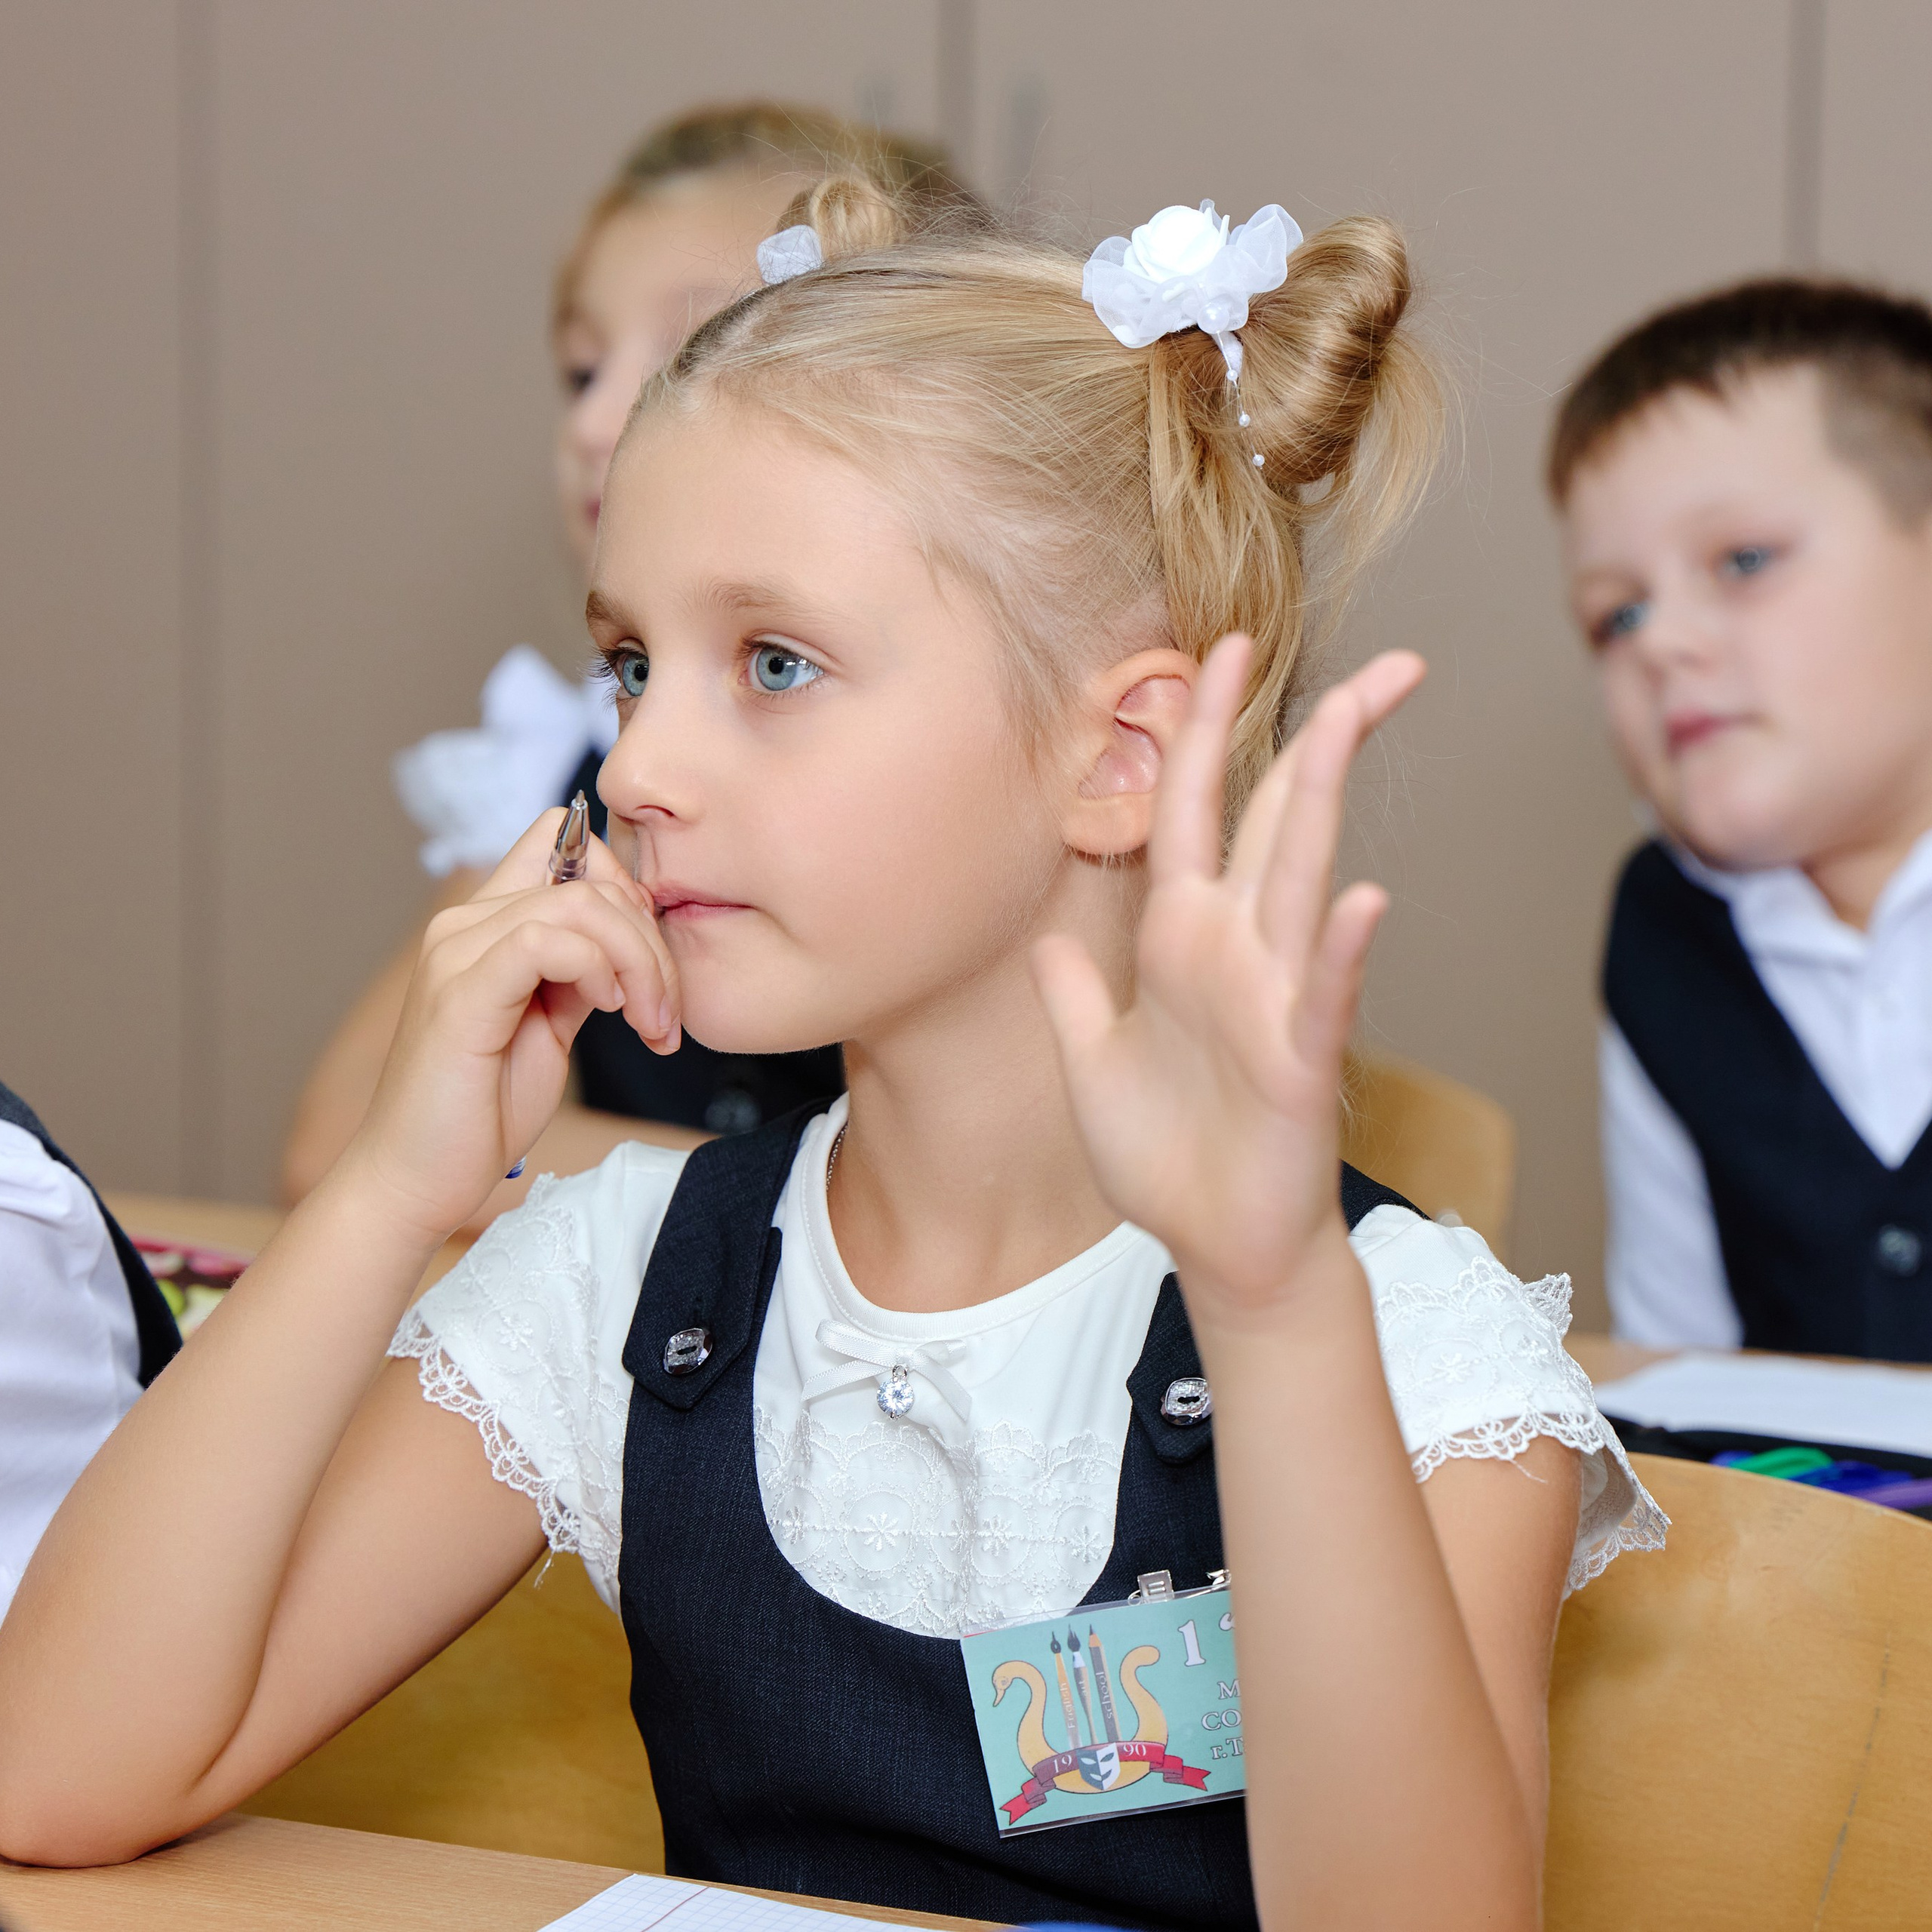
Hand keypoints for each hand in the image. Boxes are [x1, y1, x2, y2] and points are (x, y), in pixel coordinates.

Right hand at [343, 809, 680, 1240]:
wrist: (417, 1179)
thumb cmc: (481, 1110)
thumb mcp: (550, 1026)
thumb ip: (581, 974)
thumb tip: (631, 944)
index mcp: (484, 925)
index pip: (560, 841)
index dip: (624, 883)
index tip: (652, 958)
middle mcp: (463, 924)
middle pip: (589, 875)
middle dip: (651, 939)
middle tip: (665, 1011)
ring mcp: (456, 953)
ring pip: (580, 902)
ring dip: (639, 960)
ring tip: (649, 1021)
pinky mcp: (460, 993)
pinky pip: (546, 940)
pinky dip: (598, 968)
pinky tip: (610, 1012)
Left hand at [1033, 636, 1424, 1324]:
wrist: (1216, 1246)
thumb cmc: (1167, 1158)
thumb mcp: (1091, 1063)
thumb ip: (1072, 996)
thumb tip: (1046, 938)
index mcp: (1181, 941)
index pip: (1192, 811)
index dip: (1199, 731)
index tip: (1216, 650)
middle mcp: (1235, 951)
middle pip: (1274, 818)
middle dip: (1317, 735)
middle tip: (1381, 664)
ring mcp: (1274, 999)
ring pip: (1302, 876)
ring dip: (1325, 796)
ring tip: (1354, 713)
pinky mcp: (1301, 1061)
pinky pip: (1322, 994)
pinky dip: (1338, 949)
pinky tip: (1359, 898)